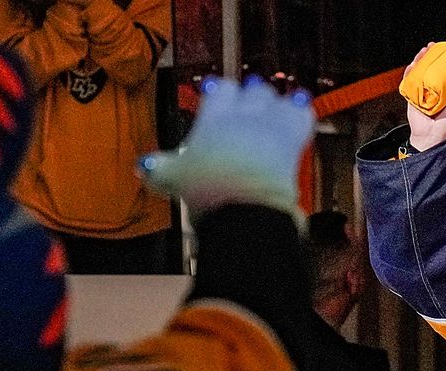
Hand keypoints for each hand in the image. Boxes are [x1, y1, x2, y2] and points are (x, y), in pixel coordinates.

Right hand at [140, 75, 313, 216]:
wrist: (242, 204)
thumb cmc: (205, 190)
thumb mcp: (174, 178)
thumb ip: (159, 168)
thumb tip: (142, 166)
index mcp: (212, 117)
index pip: (221, 89)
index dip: (222, 94)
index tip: (221, 100)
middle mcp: (242, 112)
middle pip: (252, 89)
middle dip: (253, 98)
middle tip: (250, 113)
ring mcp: (269, 122)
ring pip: (277, 97)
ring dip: (276, 104)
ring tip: (274, 116)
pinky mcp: (293, 136)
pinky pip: (303, 111)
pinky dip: (301, 113)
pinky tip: (298, 117)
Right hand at [404, 44, 445, 151]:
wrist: (431, 137)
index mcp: (444, 89)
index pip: (443, 71)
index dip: (443, 59)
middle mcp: (432, 88)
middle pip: (429, 68)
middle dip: (429, 56)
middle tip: (432, 46)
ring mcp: (421, 92)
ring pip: (418, 73)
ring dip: (419, 61)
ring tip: (423, 52)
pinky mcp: (411, 97)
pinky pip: (408, 83)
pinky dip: (409, 74)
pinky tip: (412, 66)